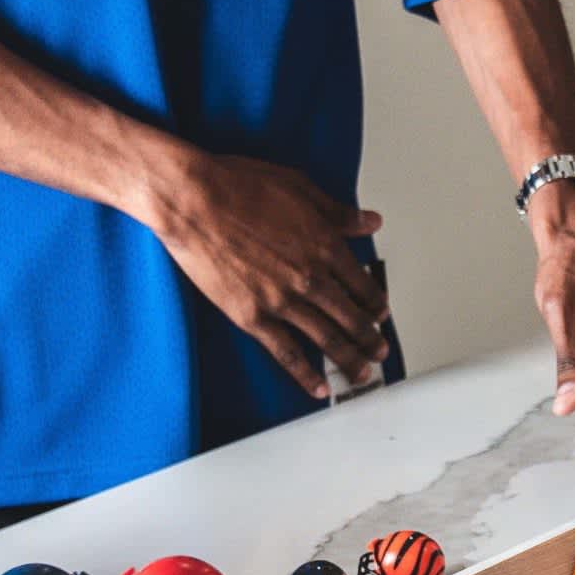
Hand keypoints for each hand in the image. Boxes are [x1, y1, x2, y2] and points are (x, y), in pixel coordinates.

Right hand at [142, 146, 390, 399]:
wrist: (194, 201)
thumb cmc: (239, 187)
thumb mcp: (299, 188)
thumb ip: (338, 212)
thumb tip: (369, 221)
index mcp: (325, 246)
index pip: (363, 284)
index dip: (376, 303)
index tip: (381, 313)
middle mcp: (310, 278)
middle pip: (352, 318)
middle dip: (371, 338)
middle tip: (380, 350)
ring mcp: (282, 301)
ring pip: (328, 340)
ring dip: (350, 360)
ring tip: (362, 374)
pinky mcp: (253, 317)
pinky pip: (287, 353)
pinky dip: (307, 374)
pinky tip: (319, 387)